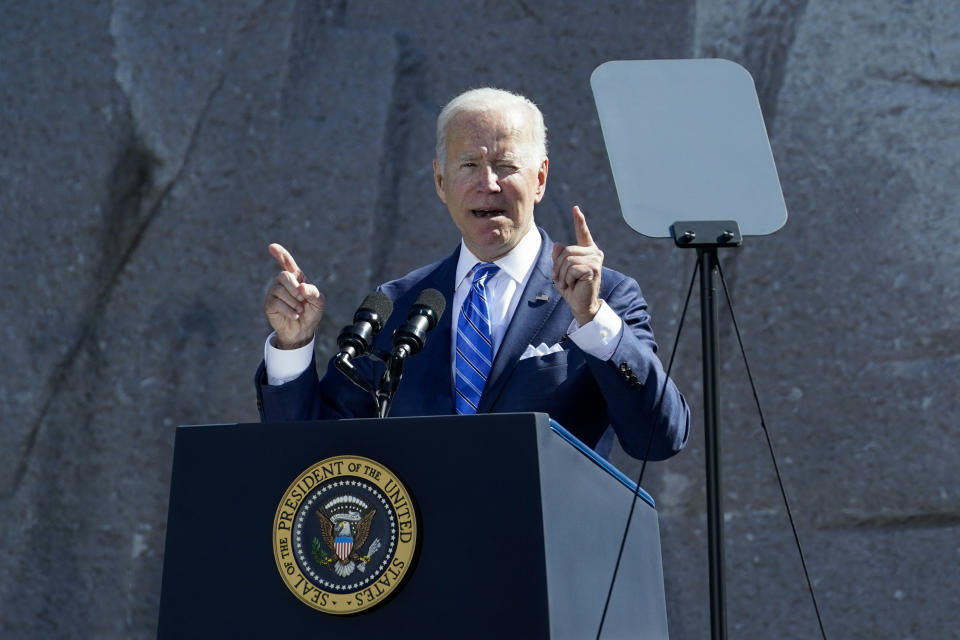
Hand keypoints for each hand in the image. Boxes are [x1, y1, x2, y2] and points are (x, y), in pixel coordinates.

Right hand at [264, 243, 324, 348]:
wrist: (303, 330)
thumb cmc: (311, 312)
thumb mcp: (319, 302)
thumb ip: (313, 292)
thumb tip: (301, 287)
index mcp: (296, 278)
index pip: (287, 262)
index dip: (280, 254)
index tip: (272, 247)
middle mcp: (282, 282)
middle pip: (284, 276)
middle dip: (295, 289)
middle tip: (302, 300)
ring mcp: (274, 292)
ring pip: (280, 290)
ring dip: (294, 303)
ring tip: (299, 310)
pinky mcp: (269, 304)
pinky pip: (276, 303)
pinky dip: (289, 310)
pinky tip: (295, 315)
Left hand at [552, 206, 602, 325]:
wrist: (581, 305)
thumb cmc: (572, 288)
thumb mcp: (561, 271)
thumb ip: (559, 257)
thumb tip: (558, 244)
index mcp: (587, 251)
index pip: (583, 233)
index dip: (579, 221)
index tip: (575, 209)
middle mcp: (594, 253)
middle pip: (566, 251)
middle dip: (559, 267)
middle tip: (562, 279)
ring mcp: (595, 260)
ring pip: (567, 260)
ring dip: (562, 274)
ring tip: (569, 283)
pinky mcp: (594, 268)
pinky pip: (571, 268)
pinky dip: (567, 278)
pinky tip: (574, 285)